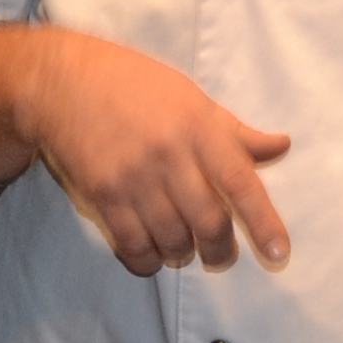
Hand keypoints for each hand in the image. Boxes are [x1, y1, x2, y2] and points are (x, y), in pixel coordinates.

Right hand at [16, 33, 292, 273]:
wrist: (62, 82)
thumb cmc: (133, 84)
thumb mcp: (190, 97)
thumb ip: (234, 131)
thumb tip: (281, 146)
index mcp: (198, 127)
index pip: (240, 182)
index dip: (263, 221)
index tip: (279, 253)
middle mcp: (169, 154)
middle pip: (208, 221)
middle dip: (220, 250)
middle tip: (220, 256)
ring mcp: (133, 177)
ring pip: (172, 239)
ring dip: (182, 254)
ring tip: (182, 250)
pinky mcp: (102, 194)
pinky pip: (132, 244)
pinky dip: (147, 260)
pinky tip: (151, 256)